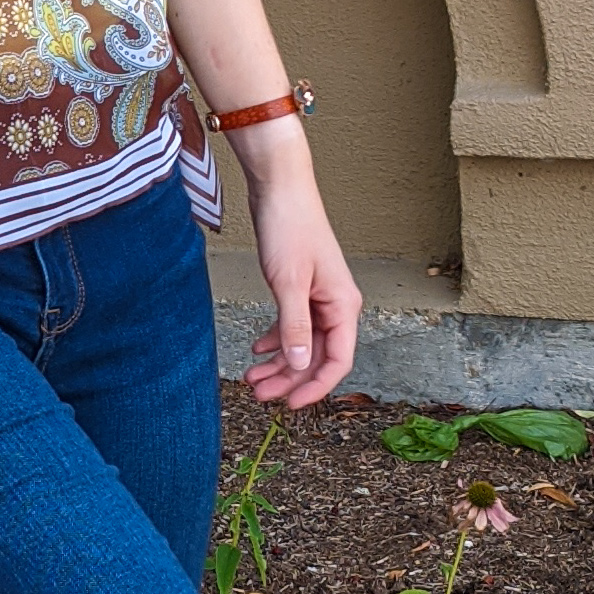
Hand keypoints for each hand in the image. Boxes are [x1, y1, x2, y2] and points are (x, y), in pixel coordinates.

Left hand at [238, 136, 360, 405]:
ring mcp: (319, 297)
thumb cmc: (289, 227)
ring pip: (302, 343)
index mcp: (342, 306)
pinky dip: (276, 339)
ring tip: (251, 377)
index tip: (290, 405)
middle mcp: (336, 305)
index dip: (315, 387)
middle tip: (258, 394)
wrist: (280, 188)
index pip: (337, 361)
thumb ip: (294, 326)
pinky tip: (257, 348)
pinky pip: (293, 325)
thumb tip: (298, 364)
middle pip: (316, 356)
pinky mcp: (302, 288)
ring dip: (279, 363)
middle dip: (288, 379)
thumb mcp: (288, 283)